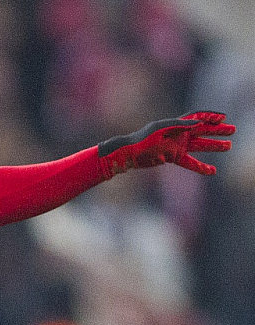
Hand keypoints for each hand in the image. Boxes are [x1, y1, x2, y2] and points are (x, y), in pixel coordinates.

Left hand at [98, 111, 234, 176]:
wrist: (129, 154)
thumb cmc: (142, 140)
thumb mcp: (159, 130)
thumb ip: (178, 125)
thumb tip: (197, 123)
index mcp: (176, 124)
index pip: (197, 118)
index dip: (210, 116)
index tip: (223, 118)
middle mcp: (178, 133)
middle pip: (202, 130)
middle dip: (217, 130)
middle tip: (232, 130)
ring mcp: (176, 145)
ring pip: (199, 145)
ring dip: (213, 145)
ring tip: (228, 146)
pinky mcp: (173, 157)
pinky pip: (190, 162)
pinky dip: (200, 166)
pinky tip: (212, 171)